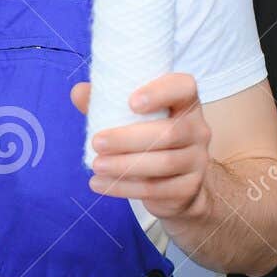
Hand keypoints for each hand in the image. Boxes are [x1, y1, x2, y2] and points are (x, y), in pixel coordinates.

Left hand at [70, 72, 211, 219]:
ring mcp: (197, 160)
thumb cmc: (150, 141)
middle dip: (128, 138)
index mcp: (185, 103)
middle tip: (96, 142)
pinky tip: (100, 184)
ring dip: (125, 165)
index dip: (160, 92)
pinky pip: (156, 189)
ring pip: (164, 163)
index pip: (184, 87)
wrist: (177, 187)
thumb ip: (108, 104)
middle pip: (170, 132)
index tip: (131, 102)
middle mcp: (198, 129)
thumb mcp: (132, 120)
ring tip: (96, 165)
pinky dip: (124, 187)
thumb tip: (78, 92)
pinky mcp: (188, 188)